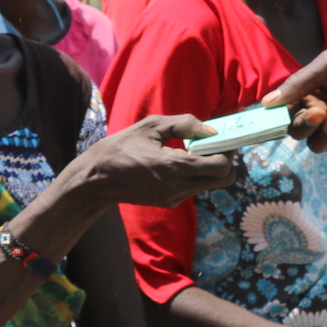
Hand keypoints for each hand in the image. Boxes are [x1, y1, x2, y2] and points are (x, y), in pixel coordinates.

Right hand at [71, 116, 237, 206]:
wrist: (97, 179)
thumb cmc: (122, 146)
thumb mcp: (151, 126)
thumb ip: (185, 124)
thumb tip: (212, 129)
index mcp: (175, 166)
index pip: (222, 167)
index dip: (228, 152)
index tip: (223, 138)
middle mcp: (178, 186)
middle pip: (224, 180)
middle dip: (226, 161)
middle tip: (215, 145)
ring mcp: (174, 197)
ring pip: (210, 185)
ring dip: (210, 168)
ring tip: (194, 150)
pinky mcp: (169, 202)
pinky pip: (194, 188)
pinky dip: (196, 175)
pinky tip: (179, 162)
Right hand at [268, 36, 326, 150]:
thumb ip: (299, 84)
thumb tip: (266, 103)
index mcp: (309, 91)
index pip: (286, 112)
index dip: (279, 119)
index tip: (273, 123)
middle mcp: (321, 108)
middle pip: (299, 132)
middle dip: (304, 127)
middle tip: (319, 114)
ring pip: (318, 144)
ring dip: (323, 136)